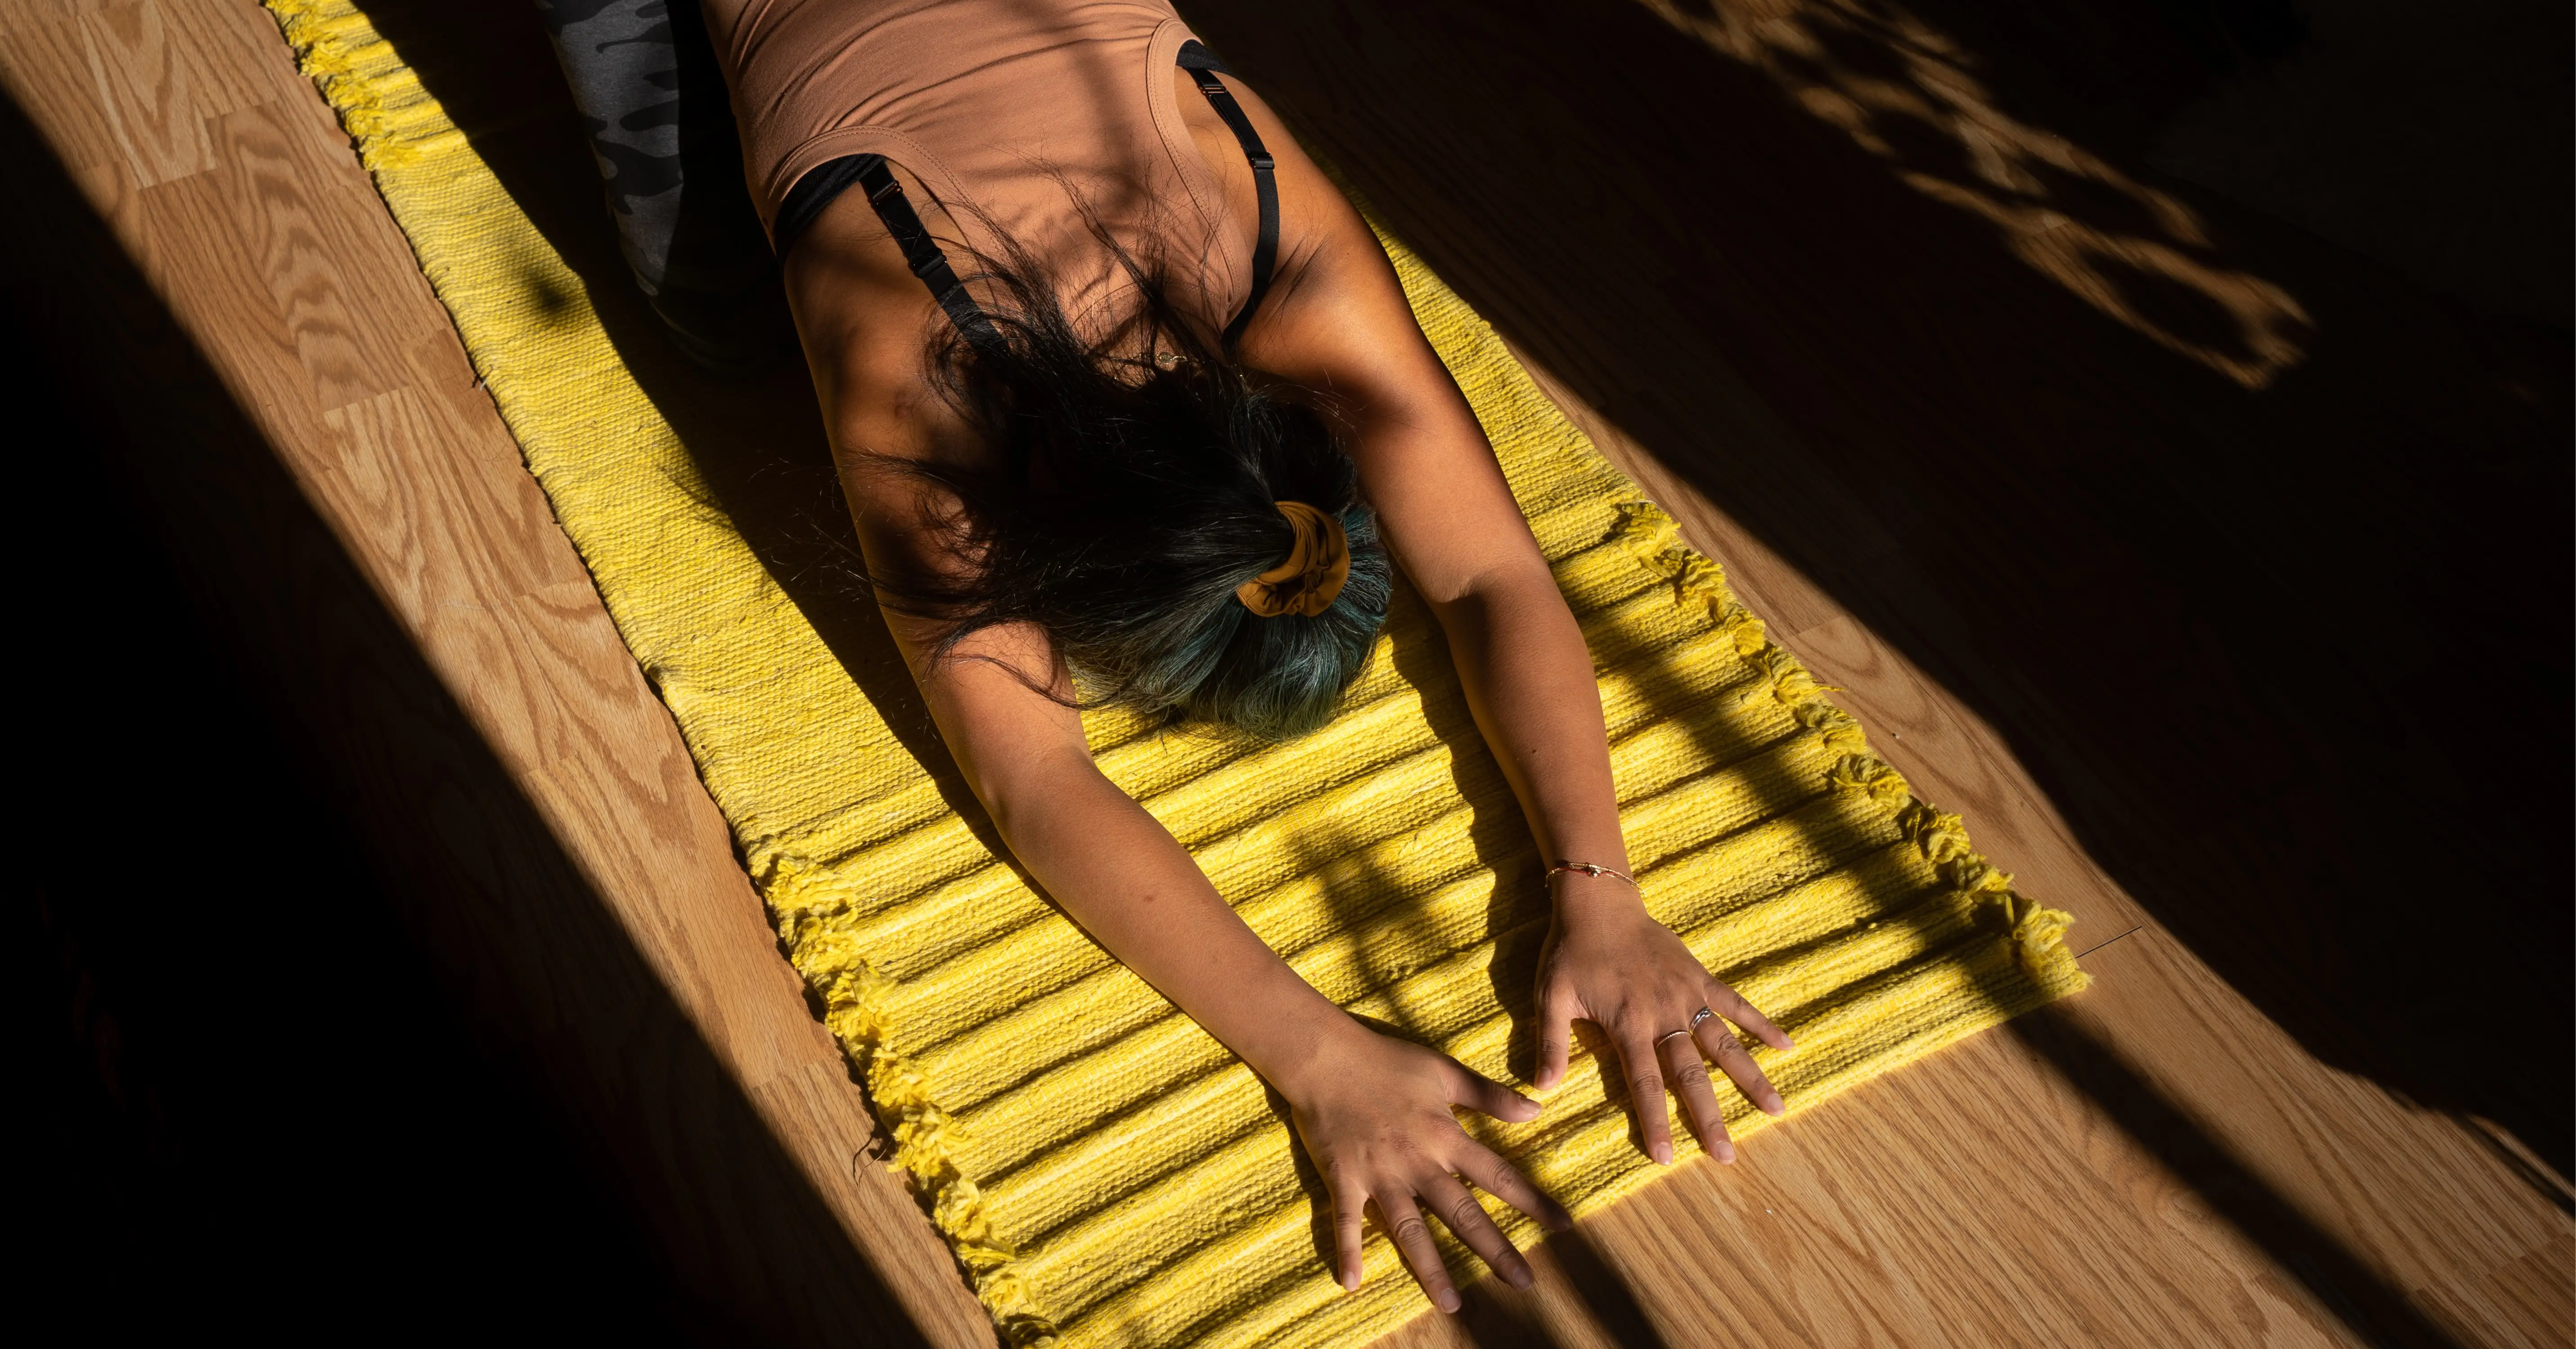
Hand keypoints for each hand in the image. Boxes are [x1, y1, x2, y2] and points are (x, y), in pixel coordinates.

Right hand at [1276, 1019, 1572, 1311]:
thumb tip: (1536, 1111)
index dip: (1532, 1200)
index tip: (1563, 1225)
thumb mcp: (1444, 1071)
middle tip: (1523, 1283)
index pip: (1497, 1174)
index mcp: (1444, 1136)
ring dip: (1430, 1268)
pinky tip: (1351, 1283)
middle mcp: (1417, 1162)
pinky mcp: (1344, 1179)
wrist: (1326, 1056)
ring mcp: (1379, 1174)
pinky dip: (1347, 1251)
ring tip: (1451, 1304)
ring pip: (1410, 1229)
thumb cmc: (1386, 1059)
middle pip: (1462, 1213)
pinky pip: (1346, 1222)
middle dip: (1494, 1249)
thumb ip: (1489, 1095)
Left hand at [1534, 875, 1794, 1163]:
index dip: (1657, 1122)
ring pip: (1723, 1044)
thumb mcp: (1551, 996)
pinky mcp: (1700, 977)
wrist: (1599, 904)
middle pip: (1691, 1074)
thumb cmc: (1571, 953)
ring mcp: (1687, 996)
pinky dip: (1761, 1023)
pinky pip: (1736, 1003)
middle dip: (1709, 1117)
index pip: (1646, 1084)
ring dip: (1750, 1077)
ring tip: (1776, 1109)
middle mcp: (1664, 1015)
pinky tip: (1788, 1045)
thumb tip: (1542, 1088)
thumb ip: (1552, 1042)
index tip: (1669, 1158)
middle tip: (1727, 1156)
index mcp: (1628, 1025)